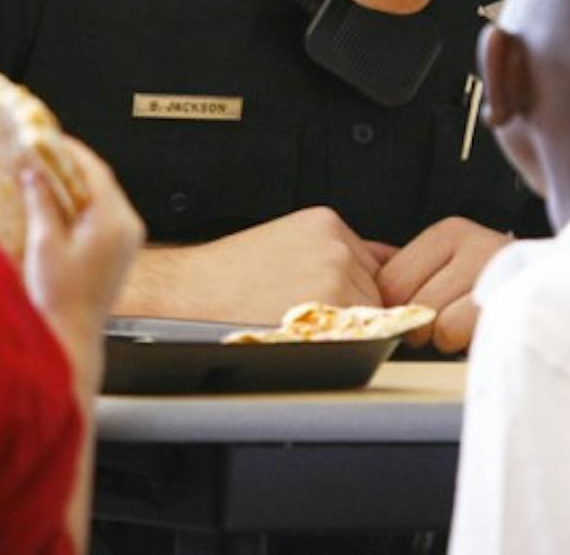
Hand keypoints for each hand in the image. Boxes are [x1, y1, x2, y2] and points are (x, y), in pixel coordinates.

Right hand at [20, 135, 143, 379]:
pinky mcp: (121, 249)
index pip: (94, 170)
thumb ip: (41, 202)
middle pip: (100, 181)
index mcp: (112, 221)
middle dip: (71, 165)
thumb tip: (34, 172)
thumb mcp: (44, 243)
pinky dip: (82, 203)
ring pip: (102, 196)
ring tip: (46, 173)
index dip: (70, 151)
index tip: (48, 137)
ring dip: (76, 183)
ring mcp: (128, 238)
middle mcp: (127, 226)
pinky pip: (104, 213)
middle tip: (43, 152)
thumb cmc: (59, 297)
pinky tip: (59, 202)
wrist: (73, 337)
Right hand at [114, 206, 396, 324]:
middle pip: (376, 291)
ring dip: (345, 330)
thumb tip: (382, 268)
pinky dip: (336, 345)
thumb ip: (334, 253)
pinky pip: (359, 339)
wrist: (187, 297)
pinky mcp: (334, 308)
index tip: (325, 300)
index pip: (373, 264)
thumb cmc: (226, 280)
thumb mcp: (285, 243)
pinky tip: (298, 334)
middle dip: (352, 309)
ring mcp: (338, 276)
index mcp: (327, 224)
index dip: (353, 291)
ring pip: (372, 318)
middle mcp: (338, 246)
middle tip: (300, 314)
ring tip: (294, 324)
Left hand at [376, 217, 511, 353]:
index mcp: (451, 233)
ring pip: (433, 323)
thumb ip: (415, 278)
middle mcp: (473, 242)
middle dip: (420, 325)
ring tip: (471, 325)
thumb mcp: (453, 271)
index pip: (389, 280)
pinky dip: (464, 344)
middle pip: (407, 301)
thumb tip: (368, 304)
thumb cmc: (497, 294)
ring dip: (446, 337)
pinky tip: (483, 332)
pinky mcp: (508, 299)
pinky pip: (456, 333)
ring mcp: (494, 270)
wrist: (564, 302)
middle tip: (448, 323)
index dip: (397, 309)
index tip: (420, 314)